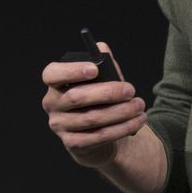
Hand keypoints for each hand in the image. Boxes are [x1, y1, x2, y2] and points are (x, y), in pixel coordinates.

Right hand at [41, 45, 146, 167]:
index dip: (71, 71)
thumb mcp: (100, 80)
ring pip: (92, 118)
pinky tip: (137, 121)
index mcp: (55, 84)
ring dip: (120, 112)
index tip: (95, 69)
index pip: (52, 74)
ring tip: (139, 106)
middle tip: (130, 89)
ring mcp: (60, 125)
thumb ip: (101, 64)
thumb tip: (102, 49)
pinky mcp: (73, 143)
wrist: (96, 131)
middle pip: (76, 97)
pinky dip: (121, 128)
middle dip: (108, 93)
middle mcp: (52, 104)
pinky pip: (99, 136)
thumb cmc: (97, 99)